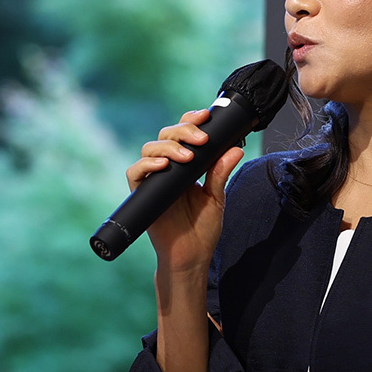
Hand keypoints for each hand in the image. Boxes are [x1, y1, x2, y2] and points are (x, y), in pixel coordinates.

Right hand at [126, 109, 243, 271]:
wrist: (191, 256)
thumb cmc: (203, 229)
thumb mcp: (217, 198)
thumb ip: (221, 173)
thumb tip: (236, 148)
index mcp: (187, 165)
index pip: (184, 133)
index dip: (191, 120)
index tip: (206, 115)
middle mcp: (168, 168)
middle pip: (166, 135)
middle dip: (184, 131)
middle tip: (201, 139)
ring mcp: (153, 180)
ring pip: (150, 149)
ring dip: (169, 147)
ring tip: (187, 157)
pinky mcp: (141, 194)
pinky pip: (134, 173)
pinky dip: (146, 165)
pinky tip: (163, 166)